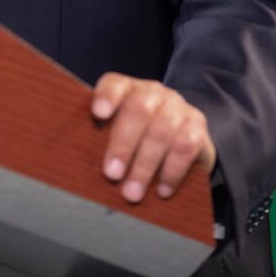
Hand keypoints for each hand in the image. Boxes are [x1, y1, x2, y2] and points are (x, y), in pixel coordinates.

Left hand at [92, 73, 215, 202]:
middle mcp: (154, 93)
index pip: (115, 83)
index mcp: (128, 89)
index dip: (107, 96)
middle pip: (139, 108)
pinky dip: (171, 171)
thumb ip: (103, 138)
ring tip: (132, 193)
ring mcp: (178, 108)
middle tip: (112, 174)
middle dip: (123, 143)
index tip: (98, 114)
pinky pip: (185, 147)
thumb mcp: (120, 133)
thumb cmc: (139, 139)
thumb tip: (77, 166)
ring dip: (145, 165)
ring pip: (162, 130)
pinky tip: (162, 190)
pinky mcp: (198, 127)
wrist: (185, 137)